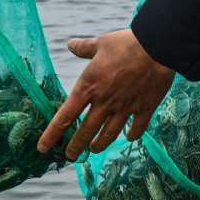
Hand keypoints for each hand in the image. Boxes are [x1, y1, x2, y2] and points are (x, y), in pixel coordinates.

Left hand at [38, 29, 174, 159]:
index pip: (65, 117)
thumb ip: (84, 48)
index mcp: (88, 88)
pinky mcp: (144, 109)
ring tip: (93, 149)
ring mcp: (124, 108)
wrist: (157, 48)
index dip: (51, 135)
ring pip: (108, 135)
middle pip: (85, 132)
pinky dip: (131, 135)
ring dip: (98, 145)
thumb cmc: (126, 44)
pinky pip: (136, 129)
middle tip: (70, 155)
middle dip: (75, 147)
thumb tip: (71, 45)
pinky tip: (128, 137)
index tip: (42, 148)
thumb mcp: (100, 43)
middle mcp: (104, 103)